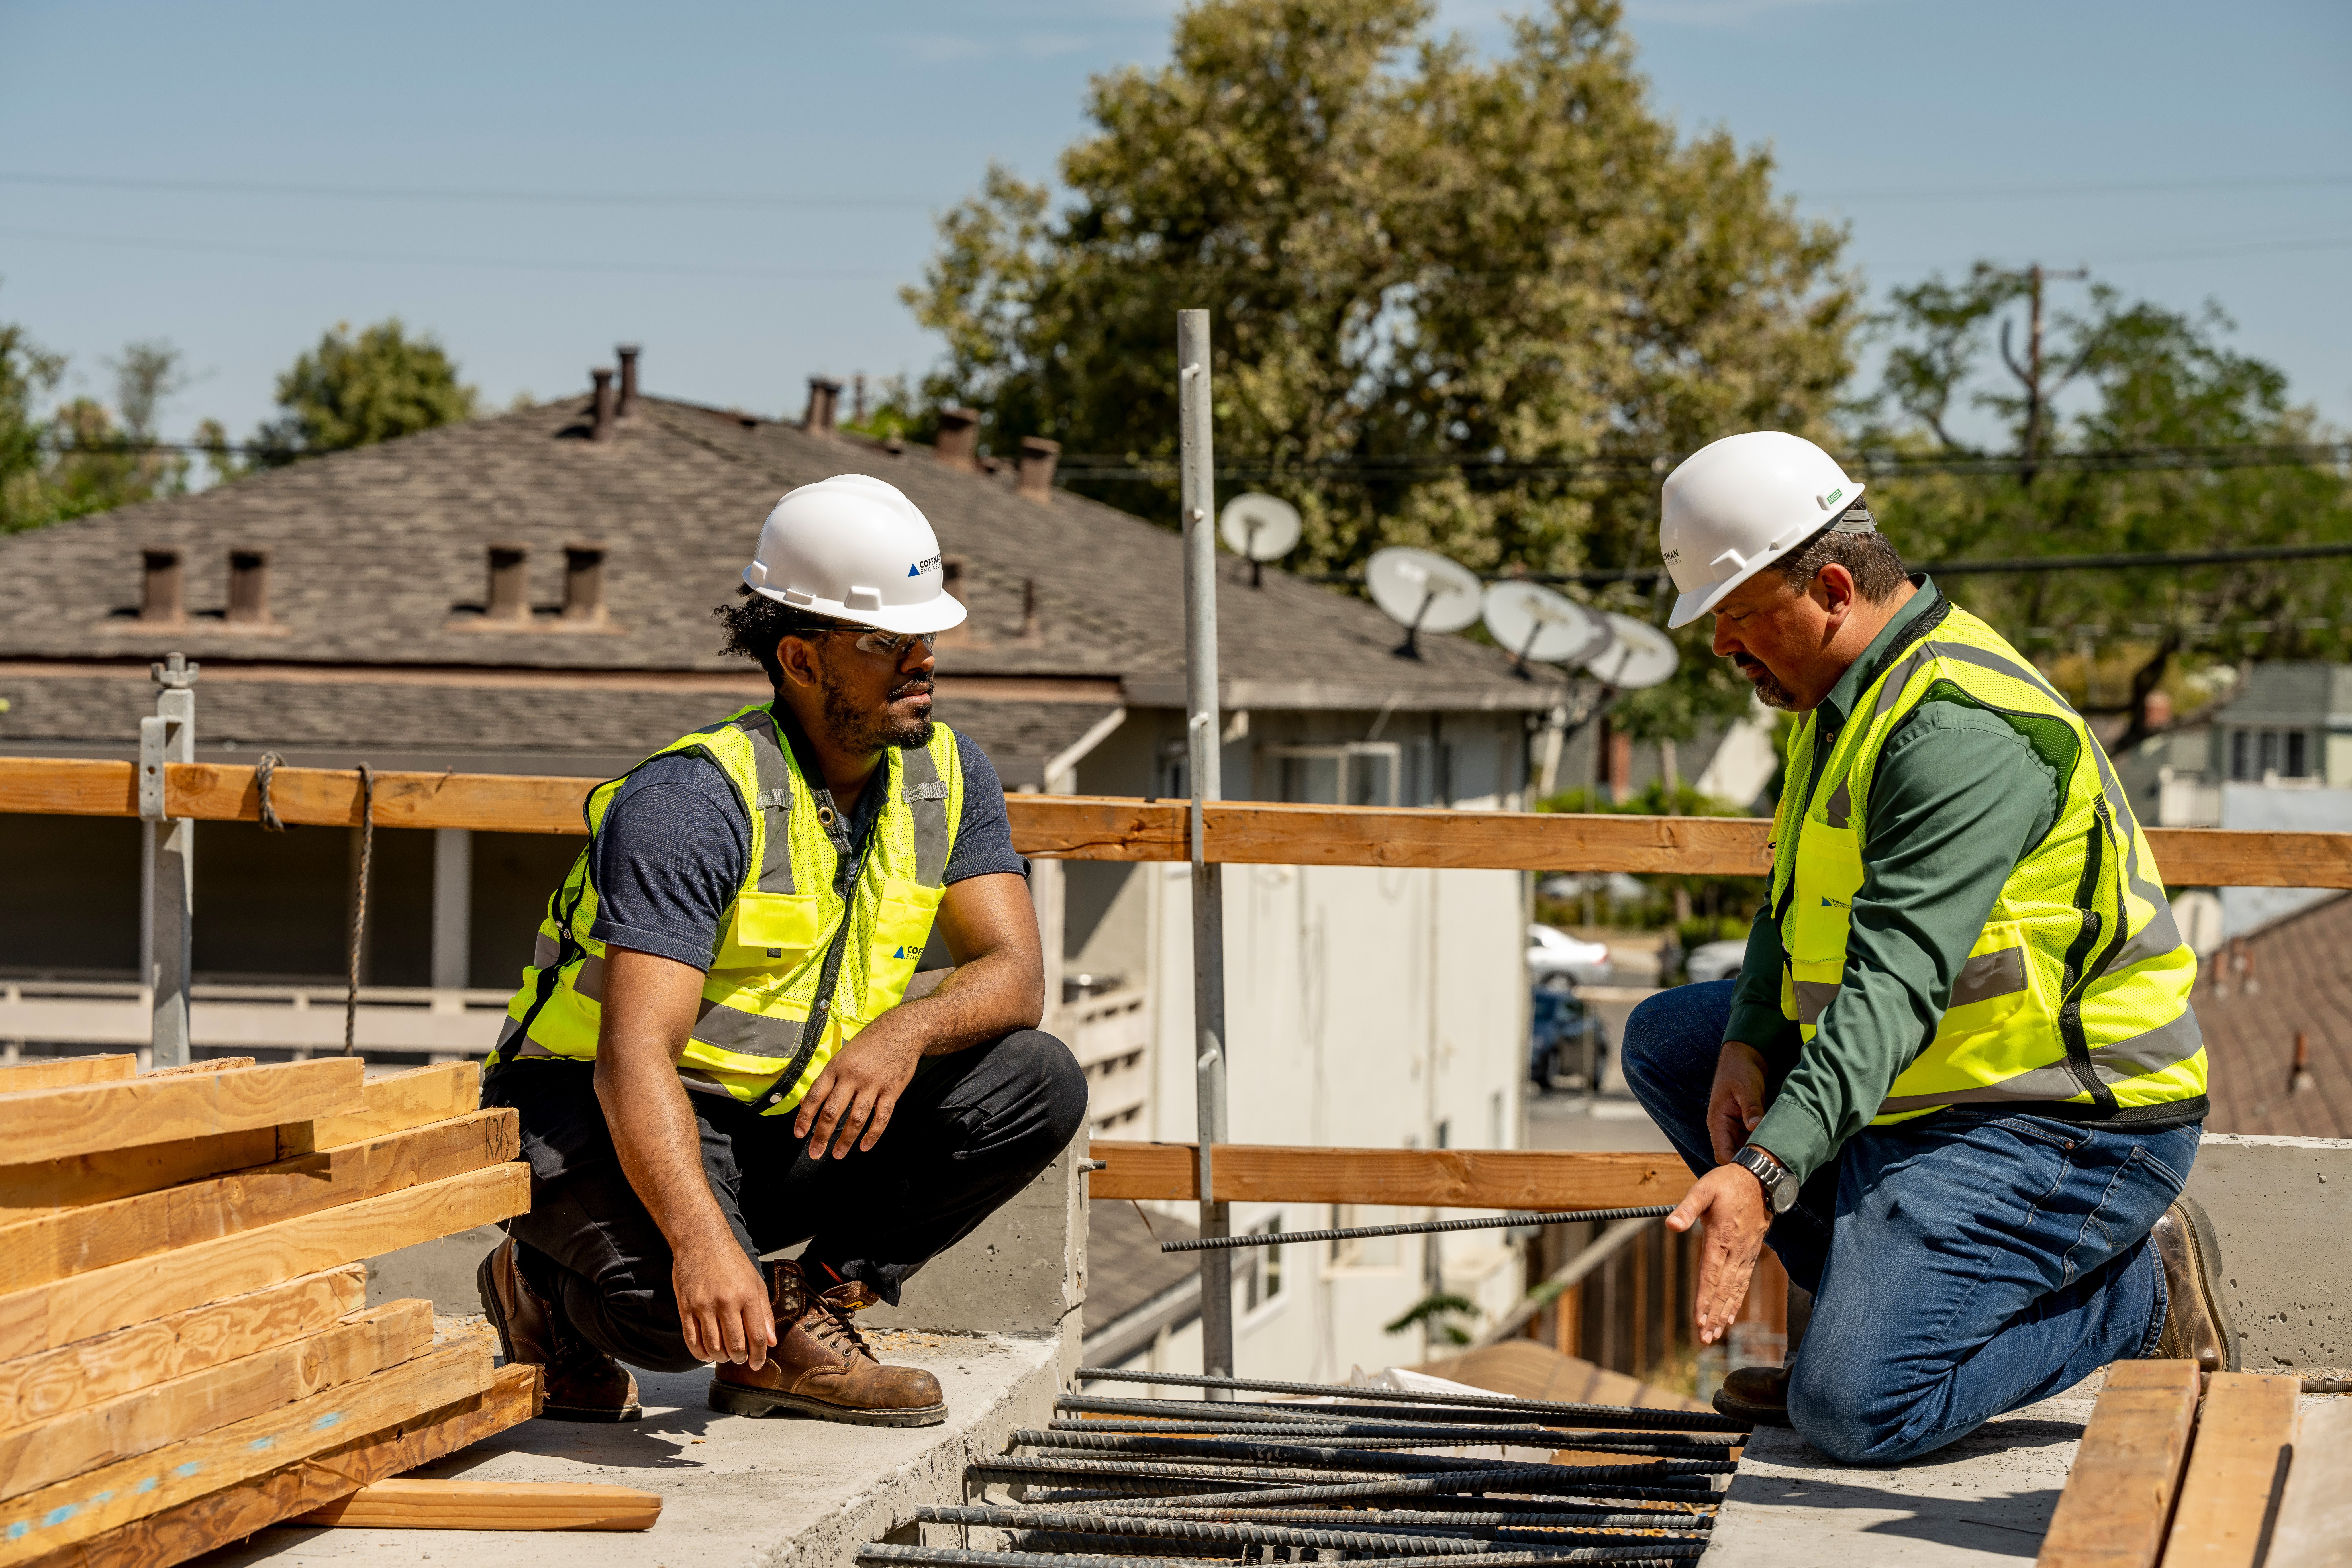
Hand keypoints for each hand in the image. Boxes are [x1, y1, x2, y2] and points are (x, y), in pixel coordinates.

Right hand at [673, 1235, 775, 1368]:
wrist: (701, 1241)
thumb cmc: (731, 1261)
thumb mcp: (756, 1282)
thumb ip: (765, 1313)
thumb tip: (771, 1341)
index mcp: (747, 1296)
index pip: (757, 1337)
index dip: (759, 1356)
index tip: (758, 1364)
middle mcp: (726, 1302)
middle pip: (735, 1346)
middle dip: (740, 1359)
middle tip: (741, 1358)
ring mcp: (704, 1306)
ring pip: (713, 1347)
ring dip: (721, 1358)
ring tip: (725, 1355)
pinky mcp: (686, 1308)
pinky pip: (692, 1341)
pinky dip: (701, 1353)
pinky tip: (707, 1353)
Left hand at [794, 1023, 923, 1157]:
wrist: (902, 1031)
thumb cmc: (869, 1044)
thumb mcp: (842, 1056)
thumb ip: (825, 1080)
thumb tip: (804, 1102)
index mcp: (836, 1067)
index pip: (815, 1096)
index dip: (805, 1117)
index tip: (799, 1134)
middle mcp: (852, 1077)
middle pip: (833, 1111)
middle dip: (821, 1135)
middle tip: (814, 1152)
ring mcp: (873, 1084)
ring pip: (856, 1118)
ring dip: (846, 1140)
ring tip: (838, 1154)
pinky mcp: (892, 1090)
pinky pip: (882, 1118)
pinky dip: (873, 1135)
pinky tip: (865, 1147)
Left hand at [1667, 1163, 1771, 1344]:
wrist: (1761, 1180)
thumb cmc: (1727, 1184)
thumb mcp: (1704, 1189)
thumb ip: (1687, 1208)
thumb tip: (1671, 1225)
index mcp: (1720, 1238)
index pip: (1710, 1275)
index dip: (1704, 1299)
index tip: (1699, 1319)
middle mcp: (1735, 1251)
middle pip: (1723, 1289)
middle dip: (1714, 1314)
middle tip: (1705, 1338)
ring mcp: (1745, 1254)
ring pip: (1735, 1289)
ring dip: (1725, 1312)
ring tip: (1716, 1333)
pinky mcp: (1751, 1254)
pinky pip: (1744, 1282)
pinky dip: (1737, 1300)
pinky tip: (1732, 1314)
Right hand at [1708, 1041, 1770, 1163]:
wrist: (1742, 1058)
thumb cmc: (1739, 1071)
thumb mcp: (1746, 1088)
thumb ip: (1751, 1108)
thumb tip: (1756, 1126)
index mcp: (1718, 1122)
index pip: (1722, 1152)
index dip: (1736, 1164)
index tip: (1756, 1166)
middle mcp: (1724, 1129)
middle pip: (1733, 1156)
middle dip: (1749, 1162)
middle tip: (1771, 1166)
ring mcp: (1734, 1128)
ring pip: (1743, 1151)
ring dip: (1756, 1154)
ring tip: (1776, 1159)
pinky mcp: (1744, 1126)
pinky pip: (1750, 1142)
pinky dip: (1760, 1145)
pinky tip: (1775, 1147)